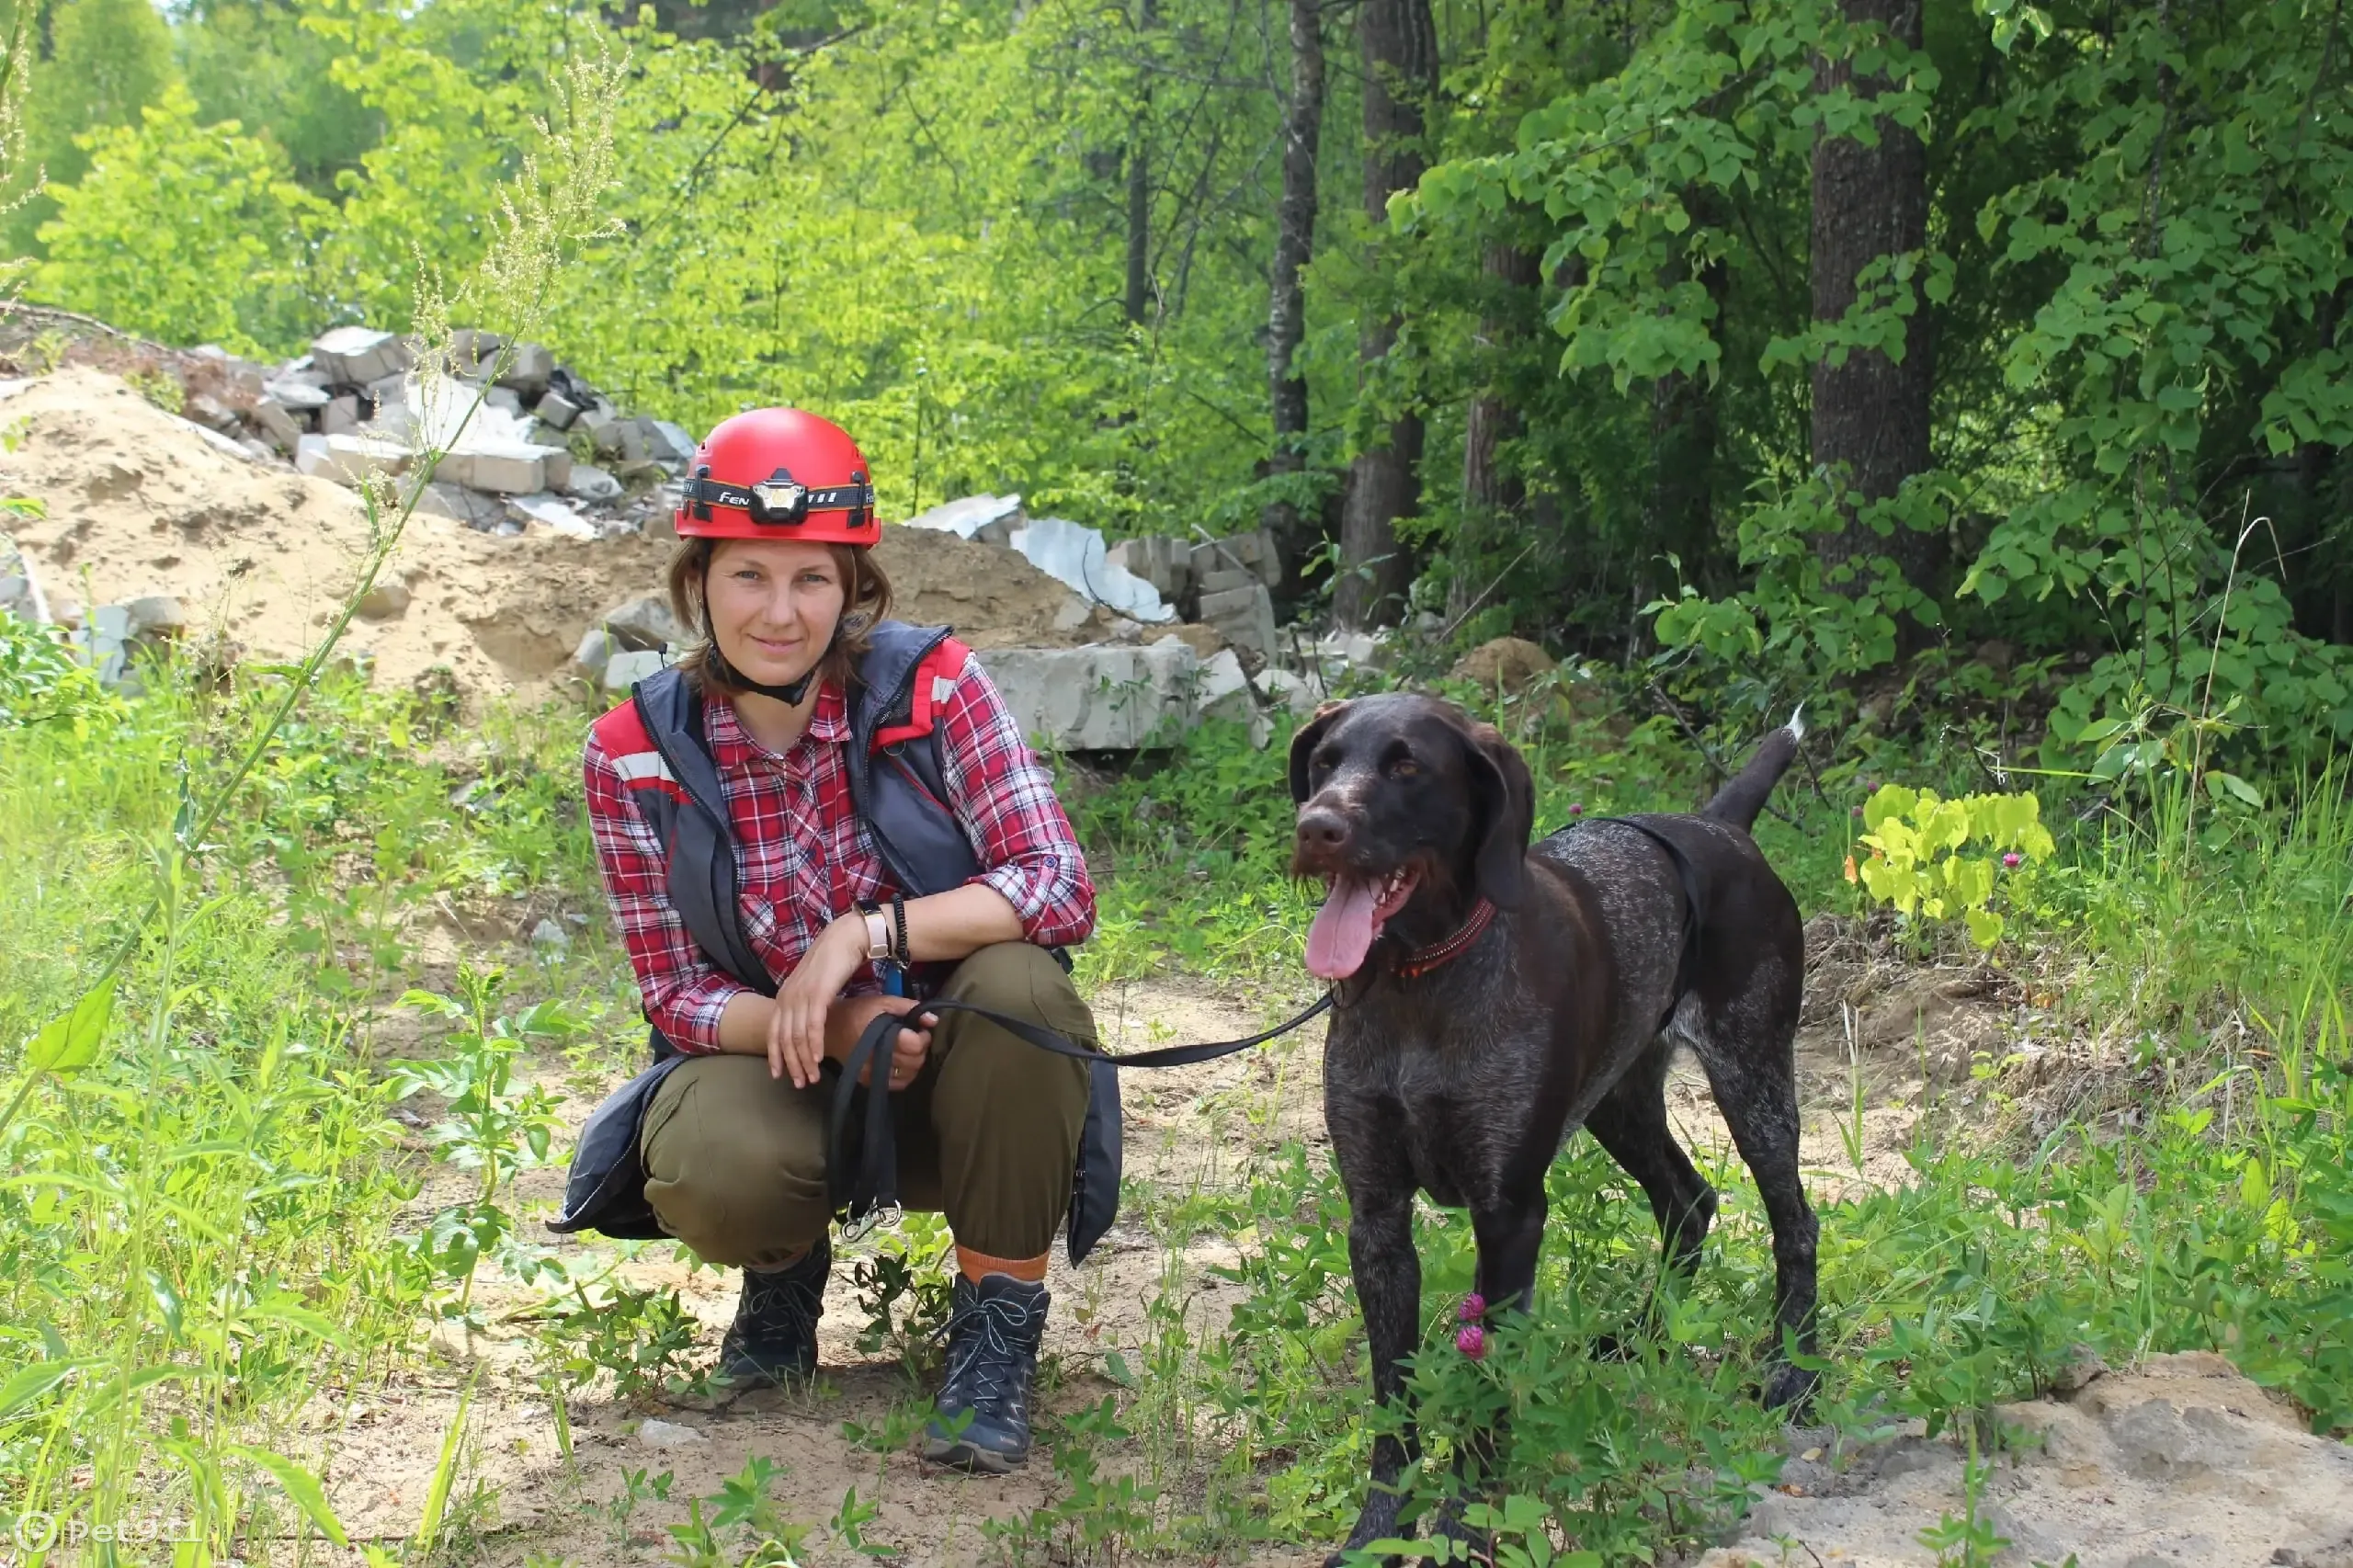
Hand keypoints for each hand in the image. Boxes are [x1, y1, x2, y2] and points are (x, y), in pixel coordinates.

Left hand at [767, 915, 869, 1087]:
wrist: (846, 938)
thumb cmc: (833, 962)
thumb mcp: (813, 986)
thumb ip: (806, 1004)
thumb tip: (807, 1024)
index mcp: (784, 996)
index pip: (773, 1033)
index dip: (775, 1056)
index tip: (779, 1075)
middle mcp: (787, 997)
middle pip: (784, 1040)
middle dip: (791, 1065)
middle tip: (801, 1083)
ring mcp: (801, 996)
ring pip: (797, 1037)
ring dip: (804, 1060)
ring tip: (812, 1077)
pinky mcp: (818, 994)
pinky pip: (813, 1026)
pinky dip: (815, 1045)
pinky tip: (819, 1058)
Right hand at [836, 995, 935, 1090]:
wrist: (830, 1029)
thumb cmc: (857, 1012)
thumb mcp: (883, 1002)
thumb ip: (909, 1008)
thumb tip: (933, 1019)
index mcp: (881, 1036)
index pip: (914, 1045)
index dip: (923, 1037)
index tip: (920, 1029)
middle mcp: (876, 1059)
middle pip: (914, 1062)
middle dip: (920, 1049)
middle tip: (915, 1039)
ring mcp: (872, 1073)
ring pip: (909, 1076)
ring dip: (914, 1063)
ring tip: (907, 1050)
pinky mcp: (868, 1081)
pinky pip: (897, 1084)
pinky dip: (904, 1074)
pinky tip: (900, 1062)